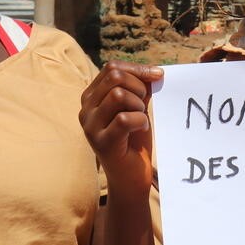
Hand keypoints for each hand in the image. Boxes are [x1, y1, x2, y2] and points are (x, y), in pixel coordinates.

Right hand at [80, 62, 162, 197]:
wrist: (131, 177)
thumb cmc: (134, 141)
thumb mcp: (136, 108)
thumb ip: (140, 88)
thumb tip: (155, 72)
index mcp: (91, 97)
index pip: (112, 67)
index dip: (138, 69)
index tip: (158, 76)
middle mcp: (85, 109)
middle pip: (114, 77)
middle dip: (138, 87)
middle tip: (144, 106)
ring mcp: (90, 126)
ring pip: (118, 95)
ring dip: (138, 105)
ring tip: (141, 119)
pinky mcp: (101, 142)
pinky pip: (124, 118)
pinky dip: (140, 121)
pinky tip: (142, 130)